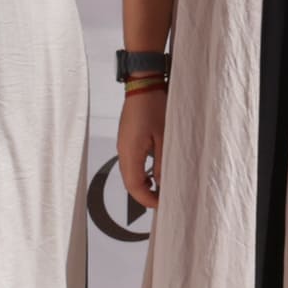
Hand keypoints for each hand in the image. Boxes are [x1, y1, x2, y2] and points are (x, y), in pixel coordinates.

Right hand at [116, 84, 165, 210]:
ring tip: (162, 188)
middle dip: (145, 195)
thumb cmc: (154, 106)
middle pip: (130, 183)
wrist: (143, 83)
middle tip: (164, 199)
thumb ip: (163, 163)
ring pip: (130, 174)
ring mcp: (123, 145)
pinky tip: (155, 173)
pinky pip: (131, 163)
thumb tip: (163, 184)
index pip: (134, 186)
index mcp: (130, 152)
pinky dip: (141, 173)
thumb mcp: (165, 137)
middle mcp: (123, 151)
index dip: (147, 200)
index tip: (162, 204)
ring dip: (143, 184)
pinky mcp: (126, 140)